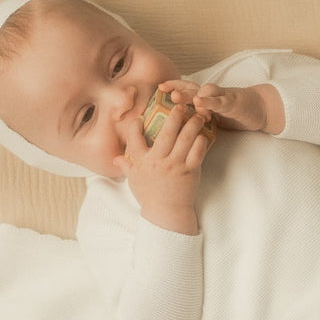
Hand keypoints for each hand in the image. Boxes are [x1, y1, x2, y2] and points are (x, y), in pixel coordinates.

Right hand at [116, 101, 212, 234]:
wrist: (167, 213)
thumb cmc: (150, 196)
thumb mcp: (134, 181)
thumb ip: (126, 166)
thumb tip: (115, 159)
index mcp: (142, 162)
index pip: (134, 139)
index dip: (135, 126)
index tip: (139, 117)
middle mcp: (158, 162)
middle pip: (166, 133)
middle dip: (173, 116)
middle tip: (179, 106)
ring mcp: (175, 166)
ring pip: (185, 139)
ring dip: (192, 124)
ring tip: (197, 115)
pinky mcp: (190, 172)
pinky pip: (197, 152)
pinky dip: (201, 142)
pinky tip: (203, 134)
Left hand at [161, 80, 276, 133]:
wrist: (261, 109)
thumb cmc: (236, 114)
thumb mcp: (215, 115)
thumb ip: (200, 116)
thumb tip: (181, 126)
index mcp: (206, 96)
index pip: (187, 88)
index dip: (173, 86)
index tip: (158, 88)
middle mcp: (212, 94)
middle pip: (191, 88)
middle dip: (177, 88)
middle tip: (163, 89)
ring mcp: (223, 97)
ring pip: (204, 92)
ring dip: (190, 94)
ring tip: (176, 97)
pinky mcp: (234, 103)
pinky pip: (220, 101)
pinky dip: (210, 101)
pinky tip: (200, 103)